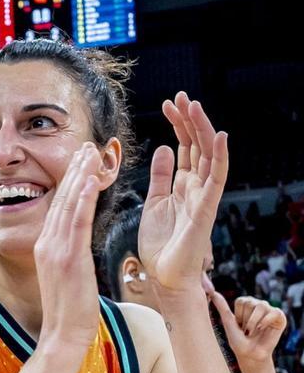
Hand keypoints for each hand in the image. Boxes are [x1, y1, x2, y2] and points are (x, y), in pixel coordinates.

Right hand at [34, 142, 102, 347]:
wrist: (63, 334)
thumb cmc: (70, 310)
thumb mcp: (66, 274)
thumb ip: (68, 252)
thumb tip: (77, 239)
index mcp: (47, 245)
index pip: (59, 205)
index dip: (70, 180)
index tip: (80, 160)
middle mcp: (47, 242)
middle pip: (61, 198)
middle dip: (74, 169)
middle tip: (86, 145)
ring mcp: (55, 249)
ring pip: (68, 204)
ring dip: (80, 176)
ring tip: (90, 153)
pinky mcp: (67, 258)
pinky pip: (76, 223)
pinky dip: (81, 199)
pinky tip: (89, 181)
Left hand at [139, 92, 228, 292]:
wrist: (164, 276)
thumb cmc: (161, 244)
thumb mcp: (155, 201)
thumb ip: (161, 176)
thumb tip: (164, 147)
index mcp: (183, 185)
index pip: (185, 147)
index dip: (178, 125)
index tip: (168, 104)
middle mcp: (197, 187)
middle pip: (197, 146)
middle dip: (190, 120)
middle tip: (181, 96)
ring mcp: (203, 197)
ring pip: (207, 156)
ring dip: (202, 130)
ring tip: (194, 106)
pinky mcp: (205, 209)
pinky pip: (216, 180)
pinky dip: (218, 158)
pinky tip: (219, 137)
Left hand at [208, 279, 285, 364]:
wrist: (251, 355)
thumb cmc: (238, 341)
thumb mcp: (228, 322)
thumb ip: (222, 307)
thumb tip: (212, 292)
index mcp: (245, 304)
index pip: (241, 301)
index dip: (238, 316)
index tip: (239, 326)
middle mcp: (257, 304)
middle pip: (250, 303)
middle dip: (246, 320)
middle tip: (247, 331)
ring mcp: (269, 310)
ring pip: (261, 306)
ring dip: (254, 322)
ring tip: (254, 331)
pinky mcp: (280, 317)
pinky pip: (275, 312)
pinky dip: (266, 321)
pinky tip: (262, 328)